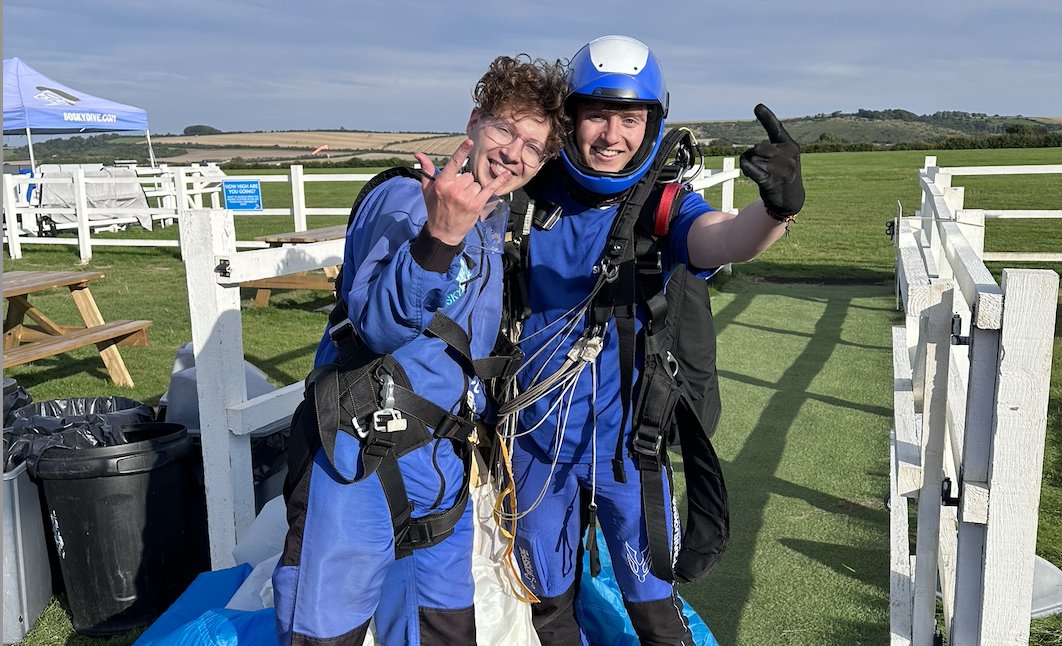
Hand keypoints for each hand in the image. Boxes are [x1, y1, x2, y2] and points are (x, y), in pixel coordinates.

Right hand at [414, 141, 510, 245]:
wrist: (443, 233)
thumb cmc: (435, 209)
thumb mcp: (427, 190)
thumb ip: (427, 170)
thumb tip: (419, 154)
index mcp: (442, 184)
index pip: (454, 164)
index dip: (462, 151)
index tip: (469, 141)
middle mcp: (455, 190)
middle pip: (467, 176)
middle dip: (464, 184)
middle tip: (456, 197)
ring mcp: (467, 198)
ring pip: (476, 184)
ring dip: (472, 191)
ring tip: (463, 202)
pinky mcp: (477, 205)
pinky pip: (490, 189)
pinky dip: (499, 182)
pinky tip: (507, 174)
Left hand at [739, 104, 803, 218]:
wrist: (790, 198)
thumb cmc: (782, 173)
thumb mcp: (783, 157)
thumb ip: (770, 148)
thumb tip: (753, 149)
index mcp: (791, 145)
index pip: (776, 128)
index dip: (767, 117)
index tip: (757, 107)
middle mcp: (788, 155)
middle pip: (757, 147)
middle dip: (755, 155)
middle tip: (764, 165)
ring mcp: (781, 169)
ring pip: (752, 158)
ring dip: (751, 165)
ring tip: (763, 173)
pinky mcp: (771, 181)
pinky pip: (749, 168)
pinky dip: (746, 169)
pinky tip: (751, 174)